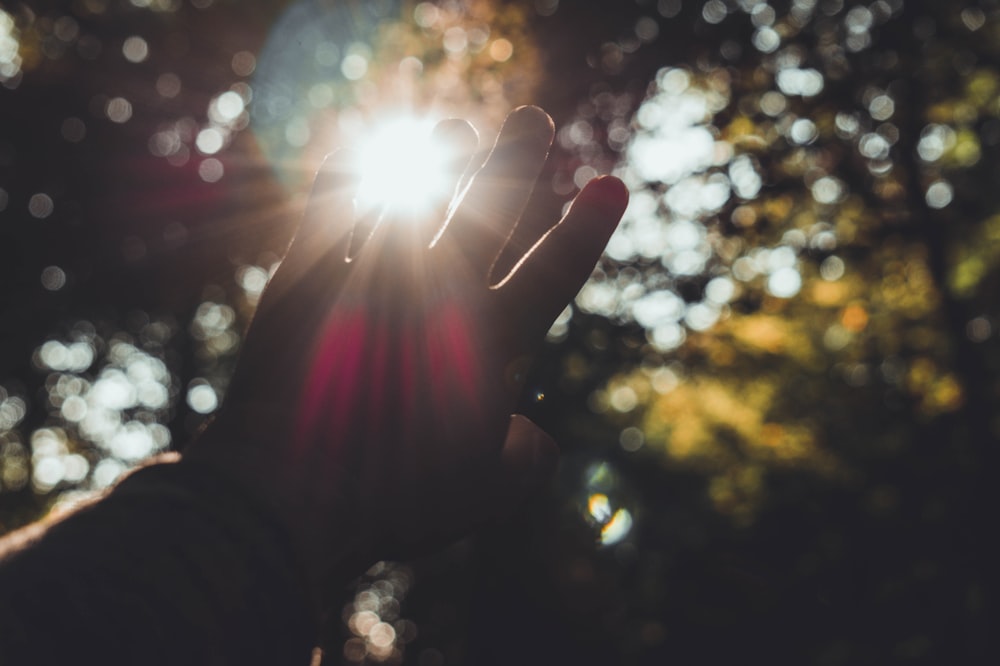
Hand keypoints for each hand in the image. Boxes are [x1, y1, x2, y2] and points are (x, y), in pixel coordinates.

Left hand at [188, 106, 627, 604]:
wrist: (284, 490)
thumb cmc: (391, 498)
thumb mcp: (481, 496)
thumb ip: (525, 460)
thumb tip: (535, 435)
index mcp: (485, 343)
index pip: (551, 275)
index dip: (584, 230)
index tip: (611, 181)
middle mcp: (431, 295)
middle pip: (485, 216)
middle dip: (515, 163)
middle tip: (534, 117)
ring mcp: (364, 279)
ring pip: (411, 201)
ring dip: (437, 163)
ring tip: (456, 130)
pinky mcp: (301, 282)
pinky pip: (326, 213)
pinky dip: (341, 179)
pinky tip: (351, 152)